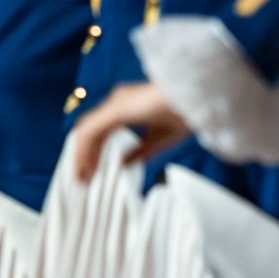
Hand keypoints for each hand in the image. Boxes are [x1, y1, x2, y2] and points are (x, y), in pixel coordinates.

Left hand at [72, 83, 190, 181]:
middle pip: (91, 132)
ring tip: (81, 177)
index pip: (101, 131)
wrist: (197, 99)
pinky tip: (85, 166)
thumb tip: (123, 162)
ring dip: (80, 155)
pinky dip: (84, 150)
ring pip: (87, 131)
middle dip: (84, 155)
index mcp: (127, 107)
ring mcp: (115, 104)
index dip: (94, 152)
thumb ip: (140, 150)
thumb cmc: (185, 113)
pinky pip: (90, 131)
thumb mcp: (160, 138)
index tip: (93, 172)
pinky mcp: (116, 109)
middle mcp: (118, 103)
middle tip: (82, 178)